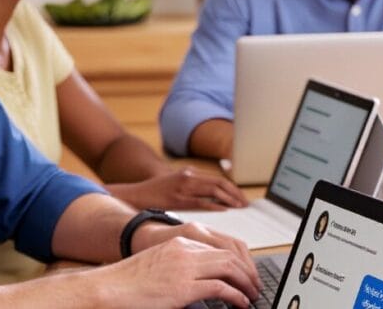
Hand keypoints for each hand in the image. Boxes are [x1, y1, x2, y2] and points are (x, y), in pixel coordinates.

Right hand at [82, 236, 262, 306]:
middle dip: (248, 272)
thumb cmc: (128, 282)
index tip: (246, 274)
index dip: (239, 262)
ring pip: (230, 268)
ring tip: (252, 295)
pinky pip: (221, 288)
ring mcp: (185, 267)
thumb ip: (181, 268)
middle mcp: (185, 250)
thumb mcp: (159, 266)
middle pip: (230, 255)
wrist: (107, 288)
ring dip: (246, 283)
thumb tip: (203, 281)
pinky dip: (236, 296)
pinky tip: (240, 303)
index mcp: (180, 242)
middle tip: (255, 286)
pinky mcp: (183, 287)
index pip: (220, 247)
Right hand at [111, 168, 248, 210]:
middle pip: (219, 182)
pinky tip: (224, 209)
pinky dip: (214, 205)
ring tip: (238, 207)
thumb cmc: (156, 191)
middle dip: (235, 193)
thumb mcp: (176, 181)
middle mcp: (188, 177)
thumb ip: (192, 183)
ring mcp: (183, 187)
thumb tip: (211, 193)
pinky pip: (201, 202)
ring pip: (213, 190)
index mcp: (189, 172)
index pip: (217, 178)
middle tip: (245, 203)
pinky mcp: (178, 199)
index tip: (241, 196)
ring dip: (229, 199)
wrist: (137, 195)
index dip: (232, 187)